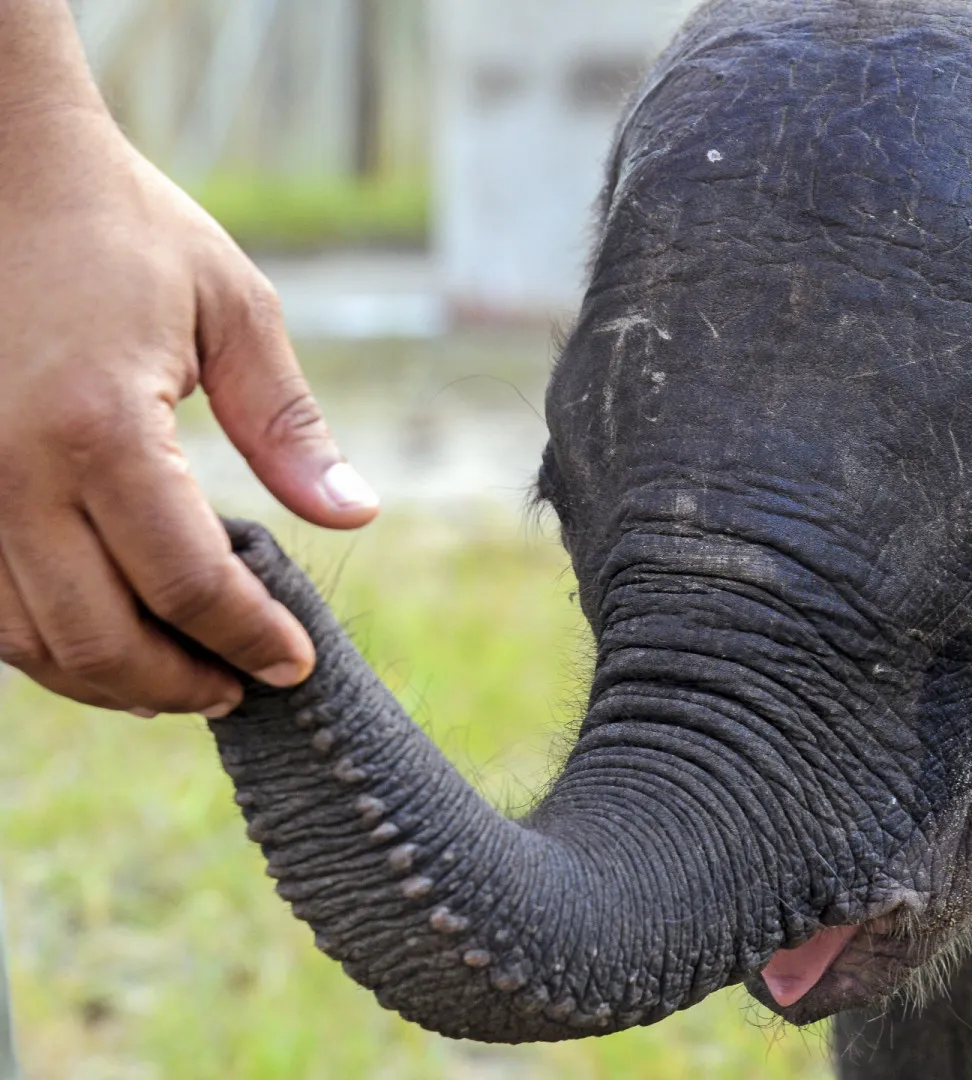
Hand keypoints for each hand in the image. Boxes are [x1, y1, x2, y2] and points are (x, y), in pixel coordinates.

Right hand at [0, 101, 378, 717]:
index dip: (250, 638)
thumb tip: (356, 515)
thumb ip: (290, 427)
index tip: (296, 662)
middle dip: (180, 682)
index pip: (187, 584)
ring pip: (25, 640)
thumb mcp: (234, 309)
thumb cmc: (125, 231)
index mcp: (99, 432)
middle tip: (242, 687)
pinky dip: (45, 640)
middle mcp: (8, 474)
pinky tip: (105, 637)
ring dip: (107, 678)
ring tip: (183, 678)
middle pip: (96, 639)